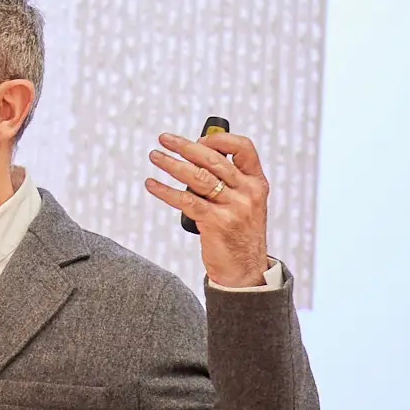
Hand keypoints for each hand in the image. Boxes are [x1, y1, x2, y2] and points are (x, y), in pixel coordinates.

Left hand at [143, 131, 270, 287]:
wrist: (245, 271)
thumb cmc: (238, 234)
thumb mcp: (244, 204)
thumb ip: (228, 182)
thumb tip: (193, 157)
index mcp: (257, 182)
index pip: (243, 148)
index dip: (218, 139)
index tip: (197, 138)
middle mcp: (248, 192)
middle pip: (213, 160)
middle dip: (185, 146)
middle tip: (164, 139)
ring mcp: (234, 207)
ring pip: (197, 177)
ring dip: (171, 164)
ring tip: (154, 156)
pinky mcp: (217, 223)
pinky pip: (186, 200)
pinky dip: (165, 191)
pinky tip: (152, 184)